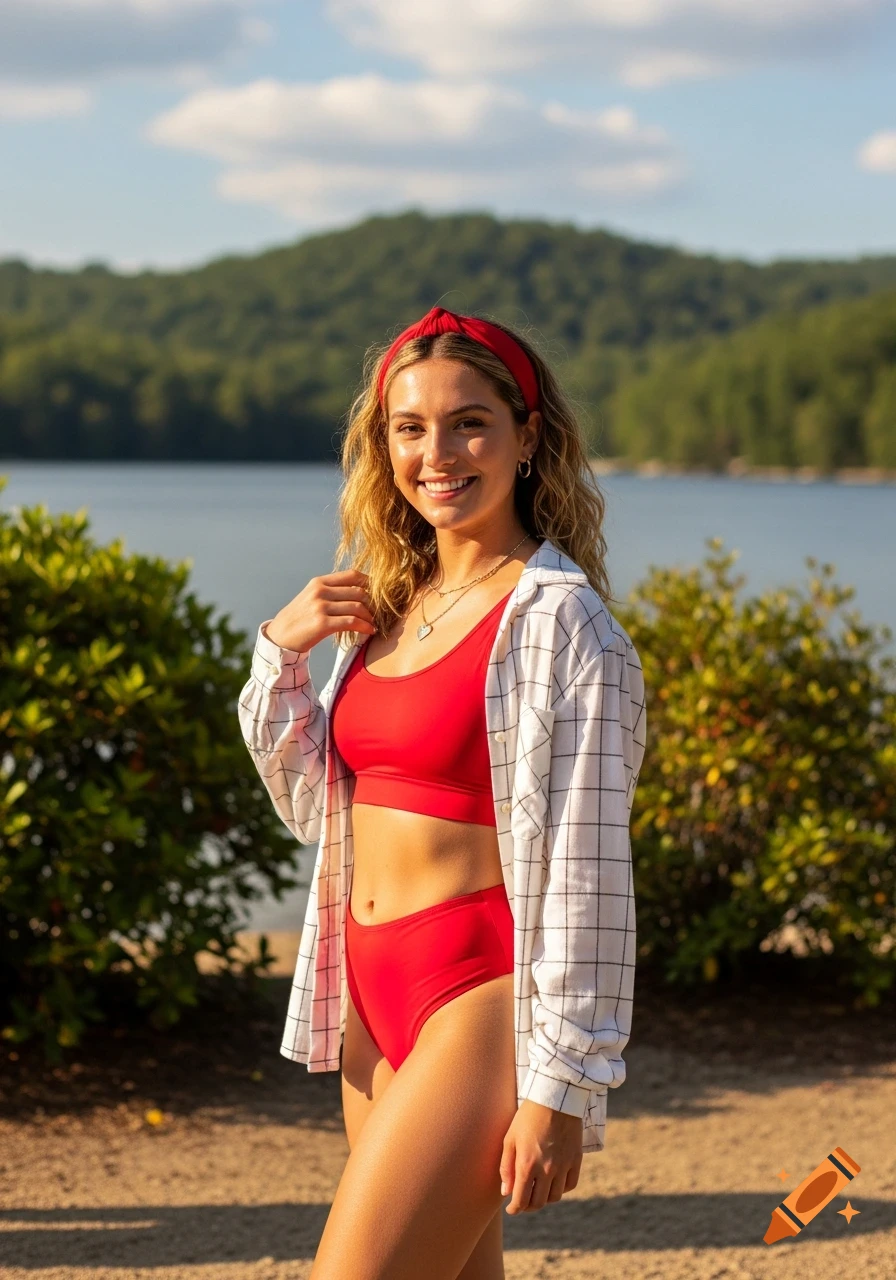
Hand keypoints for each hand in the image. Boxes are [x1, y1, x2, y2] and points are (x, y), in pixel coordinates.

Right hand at [264, 569, 376, 652]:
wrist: (280, 637)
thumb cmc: (299, 619)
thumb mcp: (311, 598)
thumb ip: (331, 592)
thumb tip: (359, 592)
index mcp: (319, 582)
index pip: (352, 575)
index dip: (370, 583)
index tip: (378, 594)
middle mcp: (320, 591)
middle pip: (359, 591)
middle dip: (373, 603)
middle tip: (378, 613)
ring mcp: (320, 606)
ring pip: (357, 606)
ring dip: (370, 617)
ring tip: (373, 623)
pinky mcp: (321, 623)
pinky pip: (352, 622)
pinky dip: (364, 626)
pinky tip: (369, 631)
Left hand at [500, 1099, 582, 1213]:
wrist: (555, 1098)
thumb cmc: (528, 1116)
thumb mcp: (510, 1138)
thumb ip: (506, 1167)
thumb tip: (505, 1192)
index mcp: (527, 1165)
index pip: (521, 1200)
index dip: (515, 1209)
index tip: (511, 1209)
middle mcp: (547, 1170)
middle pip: (539, 1202)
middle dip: (528, 1206)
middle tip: (522, 1201)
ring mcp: (563, 1166)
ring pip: (555, 1197)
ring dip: (544, 1198)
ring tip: (537, 1190)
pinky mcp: (576, 1160)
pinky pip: (570, 1185)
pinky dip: (561, 1189)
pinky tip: (553, 1182)